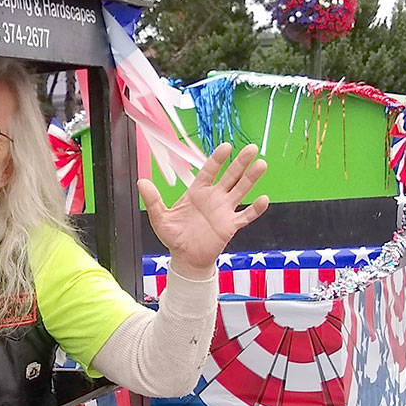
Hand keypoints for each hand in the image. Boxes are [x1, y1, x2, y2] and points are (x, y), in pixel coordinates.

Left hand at [138, 143, 269, 278]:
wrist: (185, 258)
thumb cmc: (174, 237)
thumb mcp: (160, 218)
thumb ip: (153, 200)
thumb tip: (141, 182)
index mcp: (197, 192)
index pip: (209, 171)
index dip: (218, 159)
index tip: (226, 147)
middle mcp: (214, 198)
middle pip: (230, 176)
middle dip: (241, 162)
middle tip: (252, 148)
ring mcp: (224, 210)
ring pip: (240, 191)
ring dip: (251, 178)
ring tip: (261, 164)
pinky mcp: (230, 226)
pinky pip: (245, 216)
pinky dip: (255, 209)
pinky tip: (263, 199)